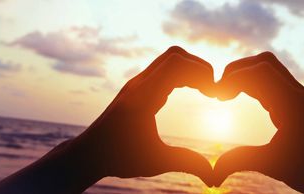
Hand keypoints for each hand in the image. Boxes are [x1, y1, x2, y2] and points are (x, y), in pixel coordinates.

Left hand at [0, 46, 215, 193]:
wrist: (89, 153)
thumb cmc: (118, 157)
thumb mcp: (155, 162)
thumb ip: (186, 164)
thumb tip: (213, 178)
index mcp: (143, 98)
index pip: (176, 64)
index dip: (201, 73)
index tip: (214, 94)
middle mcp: (139, 84)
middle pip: (175, 55)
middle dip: (200, 68)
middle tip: (213, 91)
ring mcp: (137, 83)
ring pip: (169, 59)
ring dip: (190, 69)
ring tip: (205, 90)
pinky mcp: (138, 87)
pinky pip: (163, 69)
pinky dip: (181, 74)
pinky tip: (190, 90)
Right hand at [213, 52, 303, 192]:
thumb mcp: (275, 165)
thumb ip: (241, 161)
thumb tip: (213, 174)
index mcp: (294, 105)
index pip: (260, 72)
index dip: (233, 77)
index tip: (216, 95)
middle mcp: (298, 95)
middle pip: (264, 63)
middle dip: (237, 71)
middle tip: (219, 91)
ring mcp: (299, 97)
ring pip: (269, 70)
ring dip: (245, 76)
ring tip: (227, 95)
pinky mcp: (297, 103)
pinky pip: (273, 83)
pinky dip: (254, 85)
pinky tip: (243, 99)